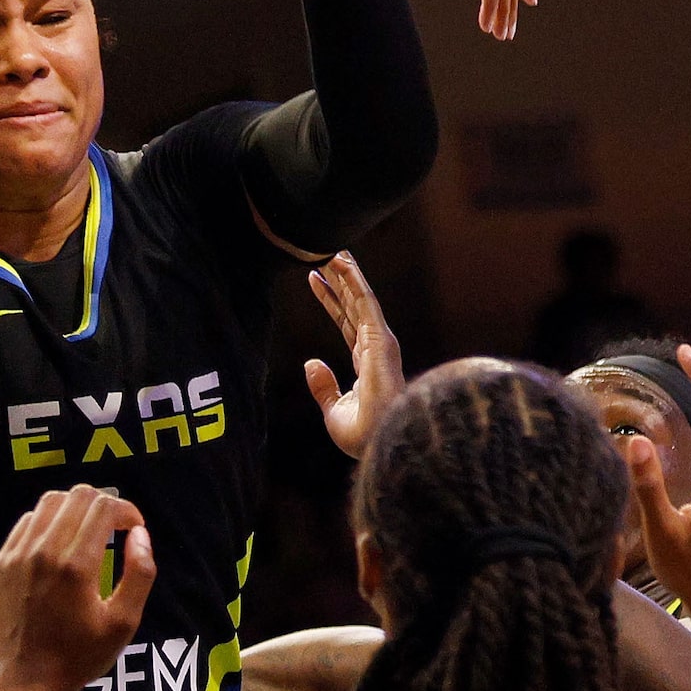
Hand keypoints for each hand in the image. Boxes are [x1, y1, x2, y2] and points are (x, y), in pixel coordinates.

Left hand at [0, 486, 155, 690]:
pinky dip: (48, 522)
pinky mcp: (1, 563)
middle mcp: (42, 551)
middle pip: (77, 495)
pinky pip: (26, 522)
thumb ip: (140, 573)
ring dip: (75, 508)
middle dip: (103, 503)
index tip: (134, 528)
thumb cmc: (77, 658)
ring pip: (49, 502)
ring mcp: (17, 555)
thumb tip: (140, 535)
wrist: (23, 682)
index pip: (103, 506)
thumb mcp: (123, 623)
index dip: (127, 510)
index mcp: (75, 565)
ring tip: (88, 533)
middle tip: (114, 528)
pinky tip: (59, 545)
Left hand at [301, 250, 401, 459]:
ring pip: (359, 298)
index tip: (315, 280)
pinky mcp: (380, 338)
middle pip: (352, 305)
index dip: (330, 301)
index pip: (345, 324)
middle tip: (323, 253)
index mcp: (366, 364)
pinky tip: (342, 260)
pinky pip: (365, 302)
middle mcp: (374, 349)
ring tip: (332, 247)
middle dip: (338, 279)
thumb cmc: (363, 436)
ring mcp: (379, 342)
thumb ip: (323, 387)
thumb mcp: (333, 411)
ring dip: (346, 272)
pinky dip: (353, 280)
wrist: (378, 444)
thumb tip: (310, 363)